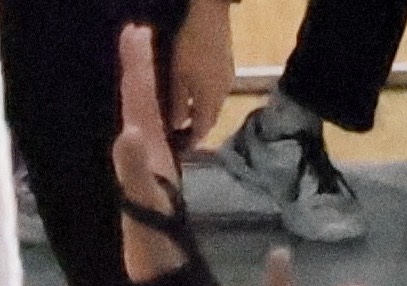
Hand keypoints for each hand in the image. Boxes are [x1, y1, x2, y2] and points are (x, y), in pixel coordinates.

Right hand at [112, 27, 189, 246]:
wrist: (165, 269)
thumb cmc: (154, 238)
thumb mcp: (143, 201)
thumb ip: (135, 168)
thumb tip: (127, 130)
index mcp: (151, 148)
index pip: (141, 97)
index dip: (137, 65)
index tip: (134, 32)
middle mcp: (152, 150)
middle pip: (145, 99)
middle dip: (139, 66)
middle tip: (134, 32)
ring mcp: (149, 164)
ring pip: (143, 114)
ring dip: (138, 88)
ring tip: (134, 63)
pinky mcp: (144, 179)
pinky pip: (137, 138)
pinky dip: (133, 118)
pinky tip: (131, 118)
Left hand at [171, 0, 234, 142]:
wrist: (210, 14)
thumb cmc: (190, 48)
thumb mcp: (178, 78)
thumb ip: (179, 104)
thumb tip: (178, 126)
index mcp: (212, 98)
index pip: (204, 129)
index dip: (193, 141)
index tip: (181, 150)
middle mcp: (224, 92)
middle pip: (212, 118)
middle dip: (198, 128)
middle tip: (181, 137)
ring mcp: (228, 79)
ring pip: (215, 105)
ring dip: (202, 114)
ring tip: (185, 119)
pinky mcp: (228, 68)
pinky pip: (217, 92)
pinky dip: (205, 100)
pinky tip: (194, 96)